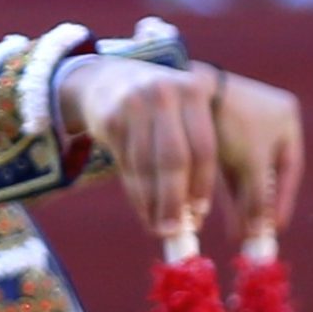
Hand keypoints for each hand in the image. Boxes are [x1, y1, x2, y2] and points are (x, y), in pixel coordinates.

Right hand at [57, 56, 217, 242]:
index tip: (199, 214)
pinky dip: (136, 193)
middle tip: (175, 231)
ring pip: (145, 166)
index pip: (203, 147)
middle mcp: (164, 92)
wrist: (109, 80)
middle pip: (173, 158)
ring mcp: (133, 103)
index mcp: (194, 92)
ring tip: (159, 227)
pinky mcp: (109, 118)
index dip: (201, 185)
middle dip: (174, 200)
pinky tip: (144, 210)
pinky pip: (125, 166)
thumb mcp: (183, 116)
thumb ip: (194, 154)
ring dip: (152, 203)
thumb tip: (197, 217)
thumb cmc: (160, 112)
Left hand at [207, 70, 303, 239]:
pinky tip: (227, 215)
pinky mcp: (221, 132)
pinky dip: (228, 191)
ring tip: (238, 233)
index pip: (290, 170)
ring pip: (247, 174)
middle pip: (268, 176)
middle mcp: (268, 123)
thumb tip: (261, 233)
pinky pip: (230, 168)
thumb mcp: (251, 163)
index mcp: (286, 120)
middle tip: (254, 237)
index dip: (282, 202)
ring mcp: (244, 127)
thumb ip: (259, 198)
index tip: (275, 229)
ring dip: (243, 204)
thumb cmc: (229, 121)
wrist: (189, 88)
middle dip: (259, 209)